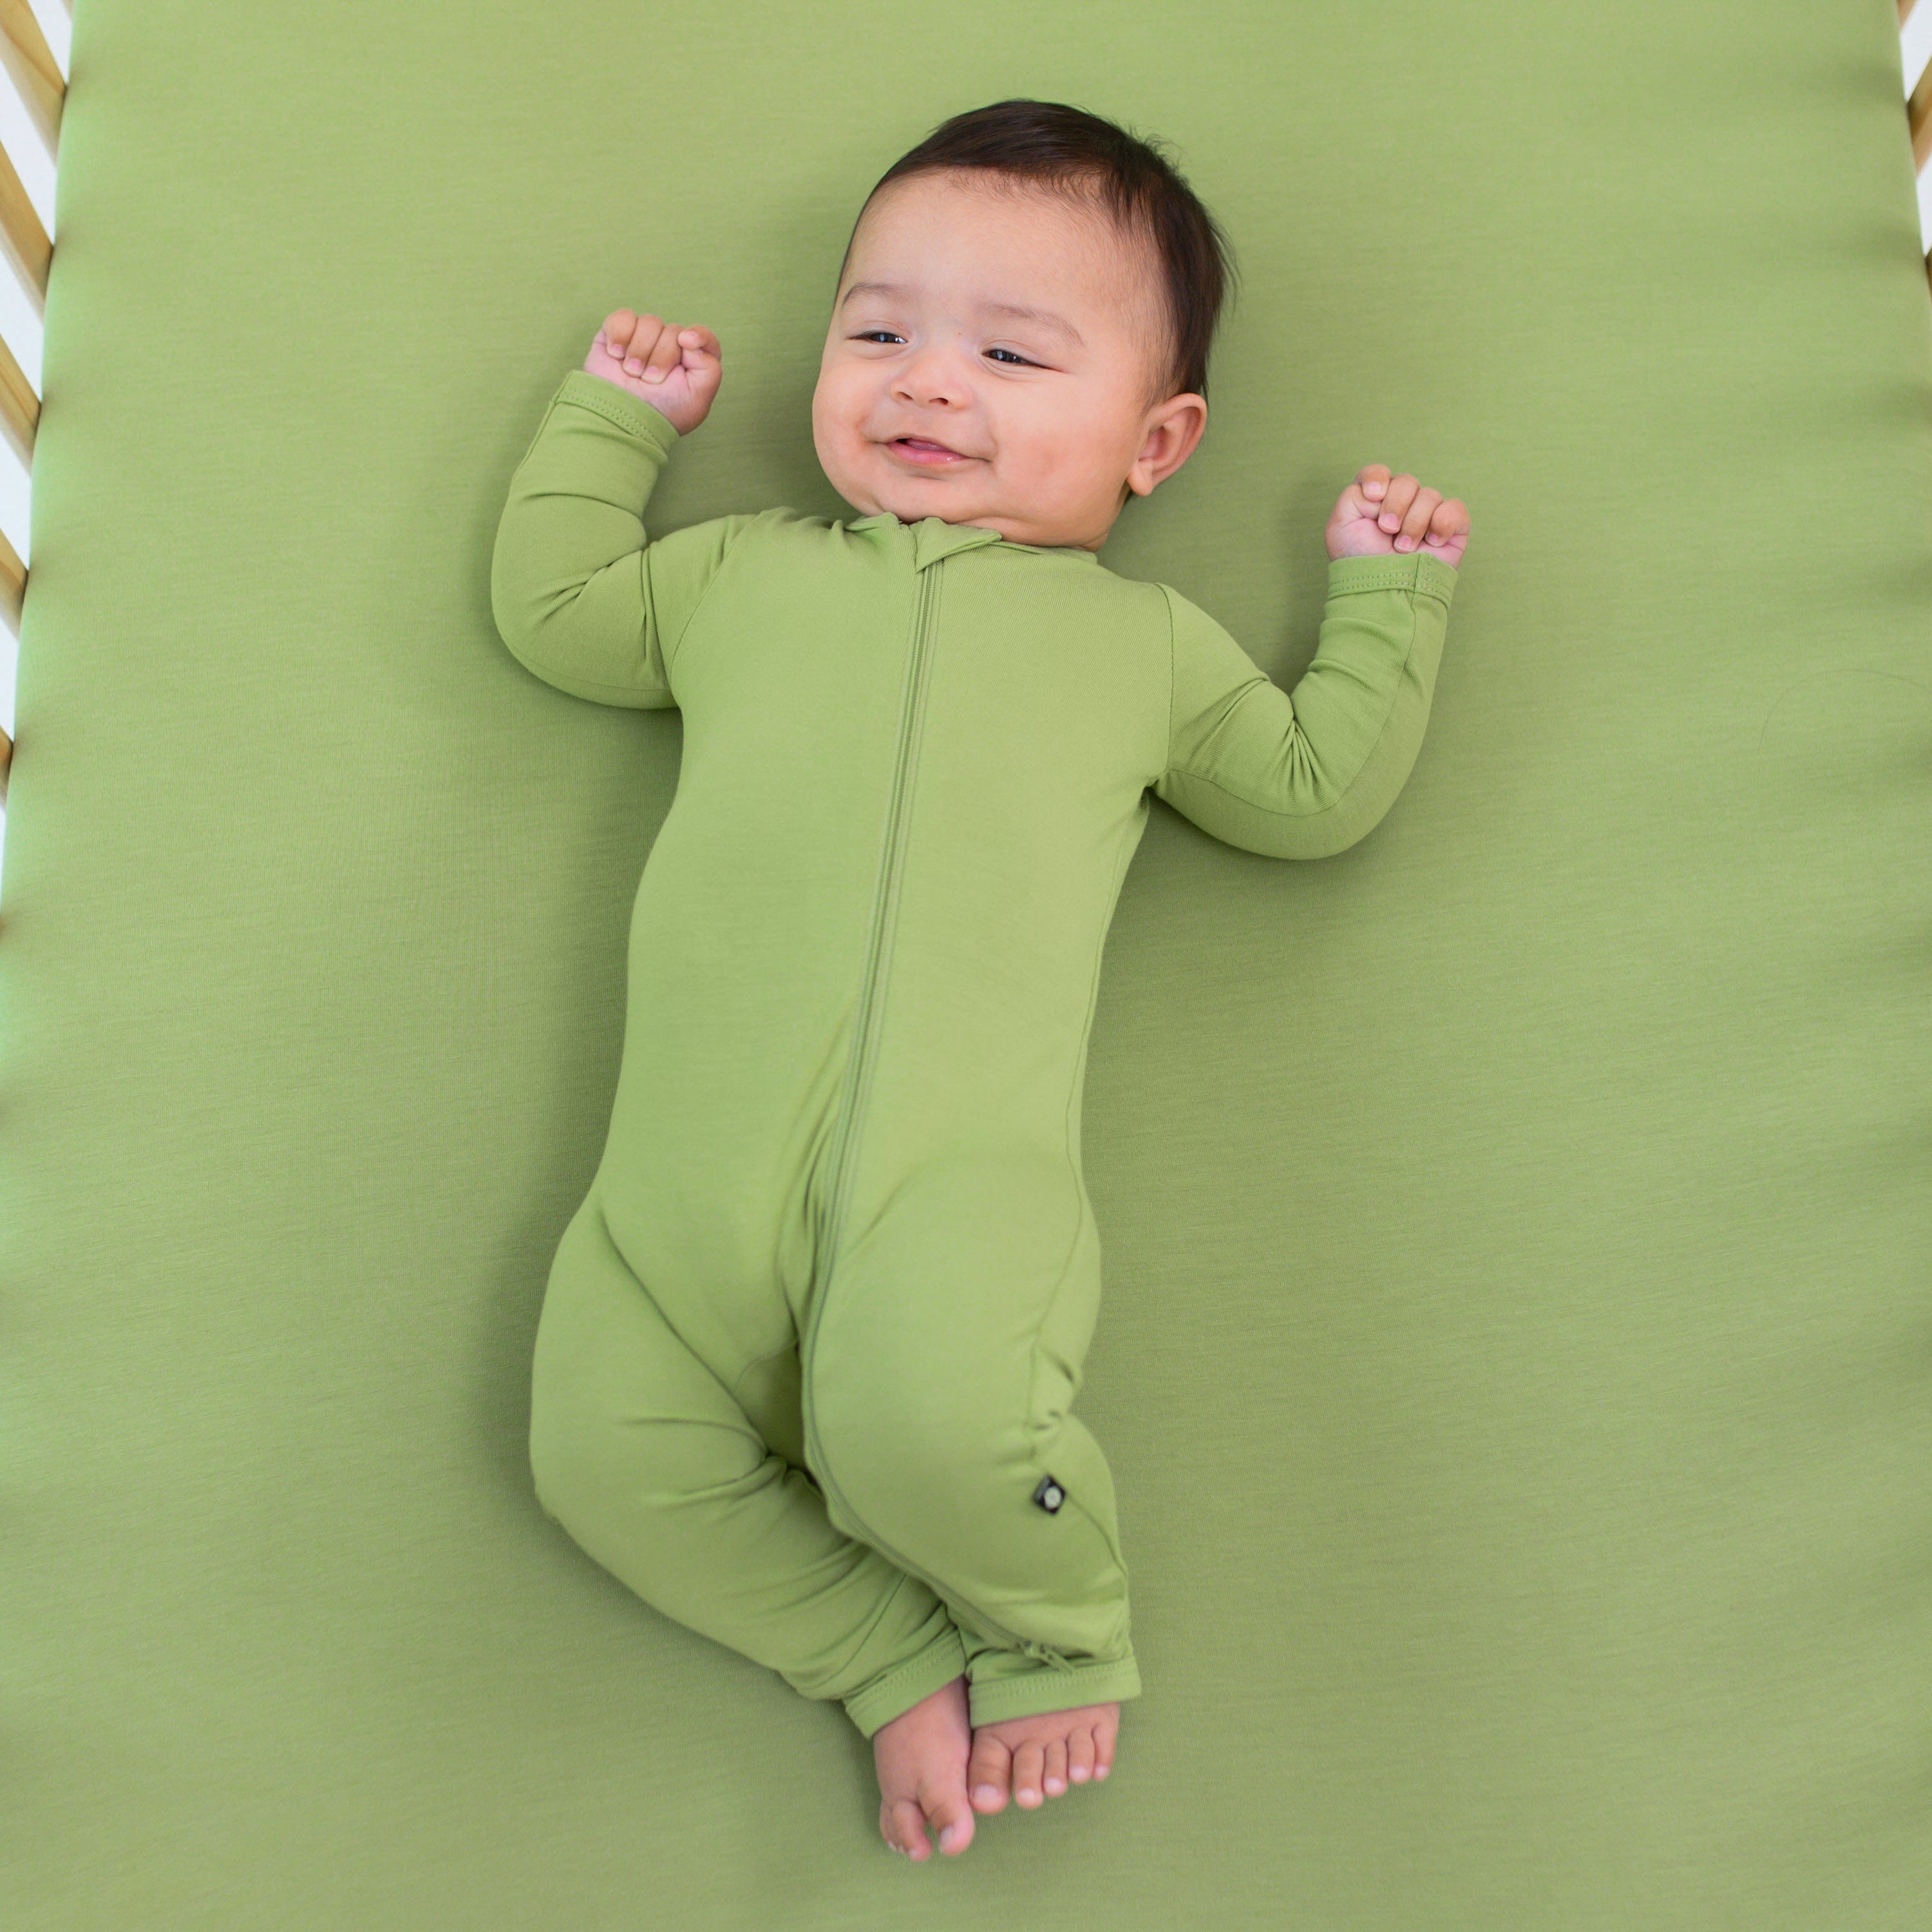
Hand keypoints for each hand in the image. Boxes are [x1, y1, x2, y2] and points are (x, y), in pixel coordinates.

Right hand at [582, 310, 721, 434]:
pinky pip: (623, 317)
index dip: (698, 335)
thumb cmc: (661, 411)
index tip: (686, 342)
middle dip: (662, 357)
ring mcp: (643, 341)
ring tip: (633, 373)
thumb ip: (709, 365)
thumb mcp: (698, 397)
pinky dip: (619, 335)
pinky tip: (616, 355)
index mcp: (692, 363)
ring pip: (649, 323)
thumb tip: (688, 337)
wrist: (621, 417)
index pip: (704, 337)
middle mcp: (669, 349)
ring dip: (640, 351)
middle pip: (673, 331)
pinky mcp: (618, 335)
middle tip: (652, 381)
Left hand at [1327, 466, 1468, 568]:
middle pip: (1406, 481)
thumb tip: (1383, 486)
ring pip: (1429, 495)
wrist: (1383, 592)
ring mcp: (1427, 517)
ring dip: (1414, 524)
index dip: (1377, 478)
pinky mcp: (1451, 529)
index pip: (1379, 473)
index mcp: (1374, 502)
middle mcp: (1402, 506)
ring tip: (1403, 549)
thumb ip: (1353, 494)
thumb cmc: (1360, 563)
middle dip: (1395, 506)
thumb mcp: (1340, 525)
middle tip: (1387, 532)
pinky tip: (1431, 544)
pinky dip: (1442, 524)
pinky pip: (1455, 508)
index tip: (1373, 497)